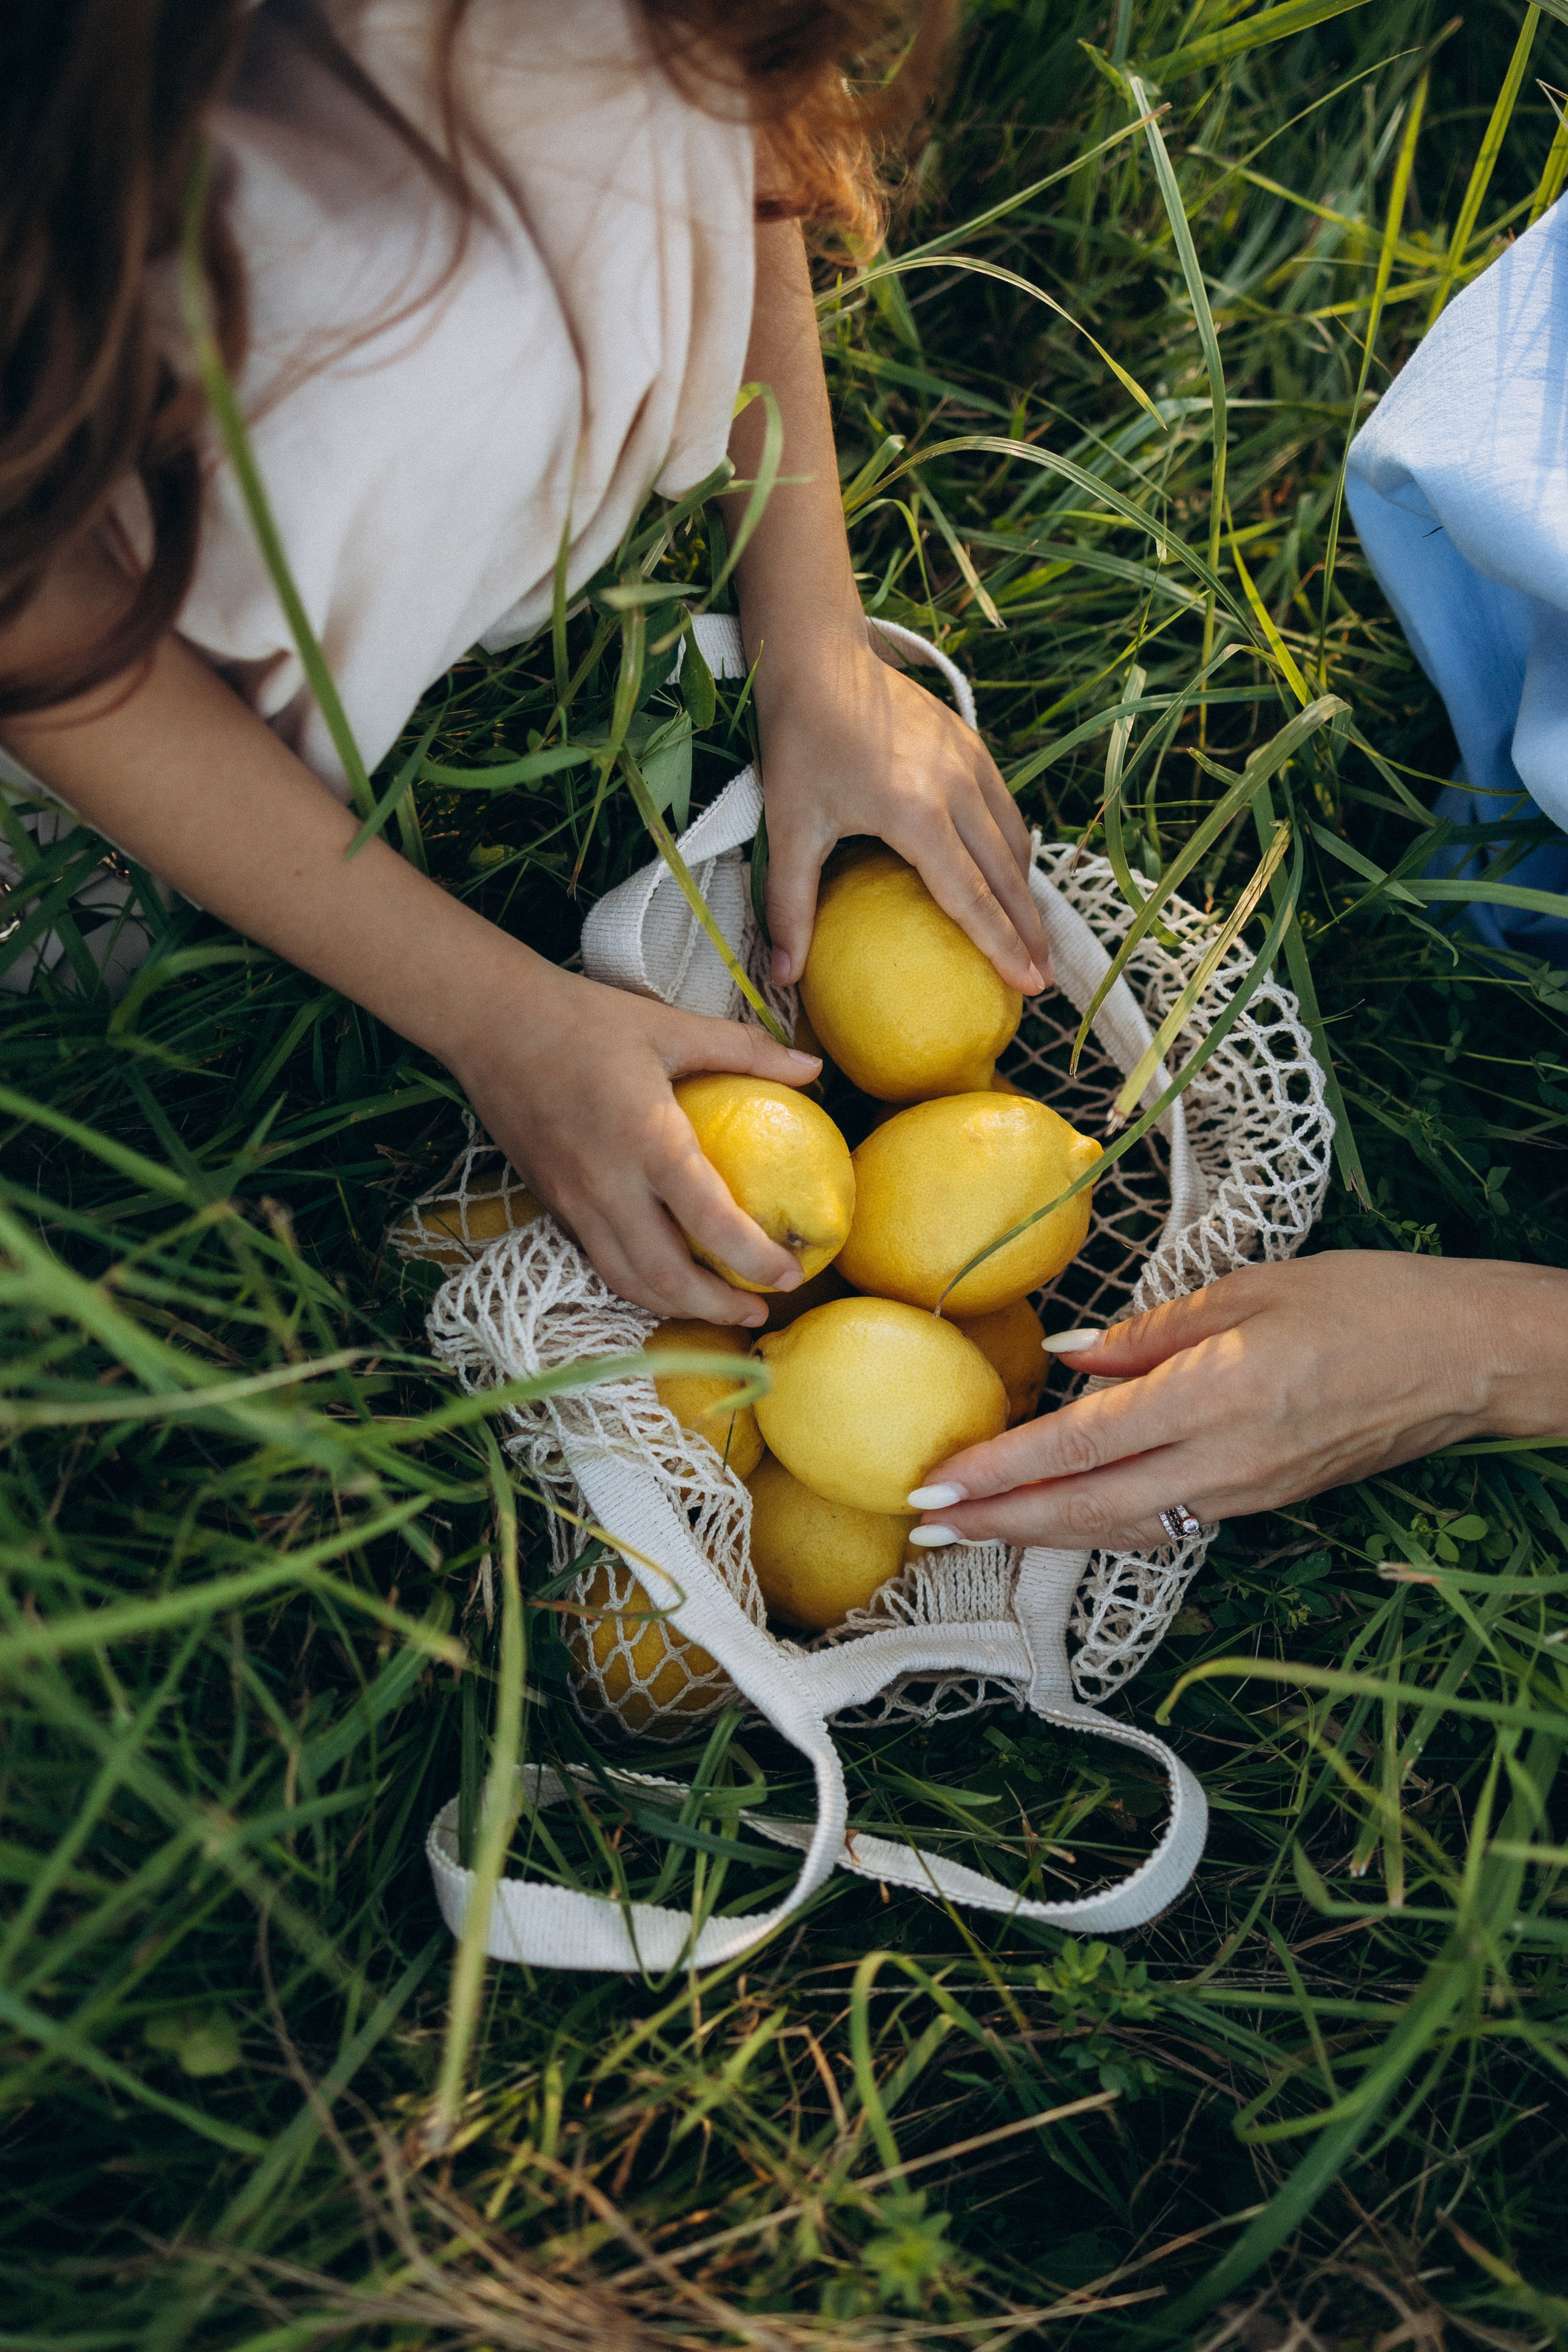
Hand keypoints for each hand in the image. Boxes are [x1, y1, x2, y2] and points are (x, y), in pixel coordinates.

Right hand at [445, 961, 821, 1325]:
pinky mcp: (551, 1204)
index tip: (791, 1275)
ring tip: (717, 1306)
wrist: (488, 1022)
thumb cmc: (584, 1019)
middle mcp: (608, 1185)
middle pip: (666, 1277)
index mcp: (648, 1141)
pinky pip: (599, 1261)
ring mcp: (574, 1201)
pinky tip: (665, 1277)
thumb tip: (812, 1069)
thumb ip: (745, 1050)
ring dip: (676, 1307)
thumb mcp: (670, 1027)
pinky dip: (637, 1283)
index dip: (754, 1260)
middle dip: (717, 1308)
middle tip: (758, 1312)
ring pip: (626, 1282)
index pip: (709, 1221)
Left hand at [755, 628, 1051, 995]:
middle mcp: (957, 788)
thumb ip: (789, 906)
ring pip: (1014, 841)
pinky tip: (1009, 876)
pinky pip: (1005, 809)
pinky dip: (1014, 849)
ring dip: (1027, 893)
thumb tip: (780, 975)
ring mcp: (972, 762)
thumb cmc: (800, 743)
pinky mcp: (973, 744)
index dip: (1002, 946)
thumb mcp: (789, 828)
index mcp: (917, 814)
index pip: (972, 897)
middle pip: (1007, 876)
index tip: (1029, 986)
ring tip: (1033, 937)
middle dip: (1030, 932)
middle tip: (1043, 980)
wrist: (820, 659)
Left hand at [910, 1253, 1567, 1550]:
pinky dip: (1098, 1524)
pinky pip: (1161, 1522)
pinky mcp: (1263, 1501)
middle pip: (1084, 1508)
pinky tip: (1060, 1515)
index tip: (933, 1484)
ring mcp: (1244, 1492)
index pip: (1079, 1444)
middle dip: (997, 1522)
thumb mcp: (1255, 1288)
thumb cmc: (1370, 1302)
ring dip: (1039, 1532)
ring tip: (972, 1528)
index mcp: (1215, 1396)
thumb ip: (1153, 1329)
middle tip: (921, 1526)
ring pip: (1118, 1527)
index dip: (1000, 1469)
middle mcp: (1223, 1461)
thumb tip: (1070, 1356)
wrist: (1470, 1359)